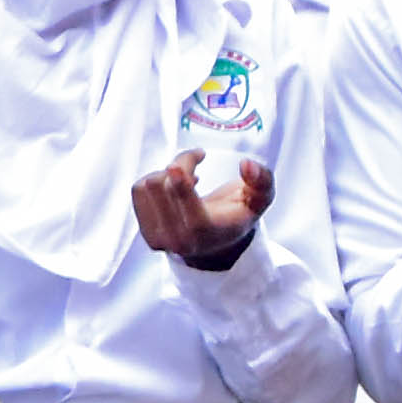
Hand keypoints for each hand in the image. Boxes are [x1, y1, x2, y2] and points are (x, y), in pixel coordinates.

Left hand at [129, 147, 268, 269]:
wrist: (215, 244)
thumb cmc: (237, 215)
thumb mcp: (259, 200)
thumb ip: (262, 181)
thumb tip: (247, 164)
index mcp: (208, 233)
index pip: (190, 212)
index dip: (181, 186)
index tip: (175, 166)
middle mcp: (179, 240)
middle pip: (161, 184)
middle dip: (180, 163)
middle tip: (197, 158)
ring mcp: (159, 239)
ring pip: (147, 186)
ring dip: (166, 172)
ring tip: (187, 176)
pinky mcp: (145, 232)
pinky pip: (139, 191)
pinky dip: (155, 180)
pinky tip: (173, 186)